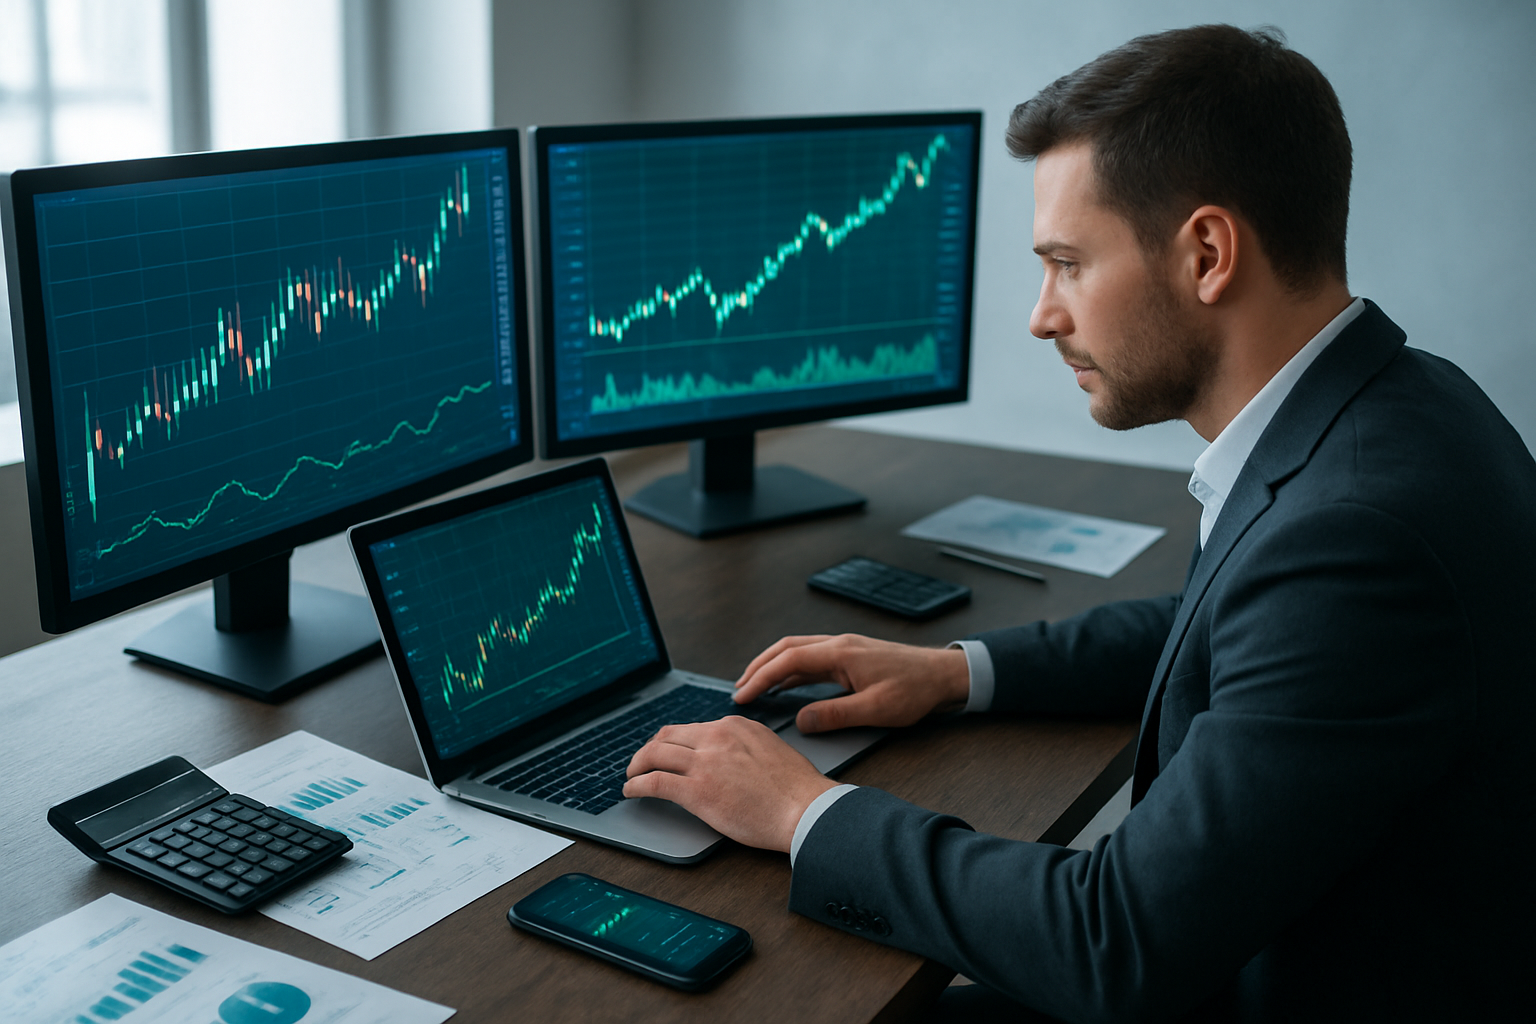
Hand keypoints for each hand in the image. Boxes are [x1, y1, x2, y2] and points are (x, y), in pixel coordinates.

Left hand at [623, 717, 835, 851]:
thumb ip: (744, 747)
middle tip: (642, 763)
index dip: (672, 741)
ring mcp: (705, 762)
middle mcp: (716, 737)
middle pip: (667, 736)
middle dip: (649, 749)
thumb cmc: (796, 788)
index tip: (665, 751)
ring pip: (654, 754)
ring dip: (637, 765)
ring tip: (631, 776)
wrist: (806, 808)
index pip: (691, 728)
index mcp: (734, 726)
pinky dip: (637, 785)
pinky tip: (632, 791)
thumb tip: (728, 758)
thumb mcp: (770, 748)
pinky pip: (655, 781)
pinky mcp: (697, 790)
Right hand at [733, 634, 969, 732]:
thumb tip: (801, 721)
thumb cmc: (915, 690)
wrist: (943, 675)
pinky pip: (812, 658)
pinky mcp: (851, 656)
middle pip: (786, 649)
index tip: (743, 695)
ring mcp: (844, 648)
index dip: (761, 677)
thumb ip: (835, 715)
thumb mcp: (875, 710)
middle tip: (739, 689)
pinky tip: (786, 684)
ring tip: (754, 686)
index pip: (789, 660)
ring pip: (798, 650)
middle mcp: (838, 644)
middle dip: (758, 667)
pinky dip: (792, 669)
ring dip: (773, 666)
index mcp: (841, 653)